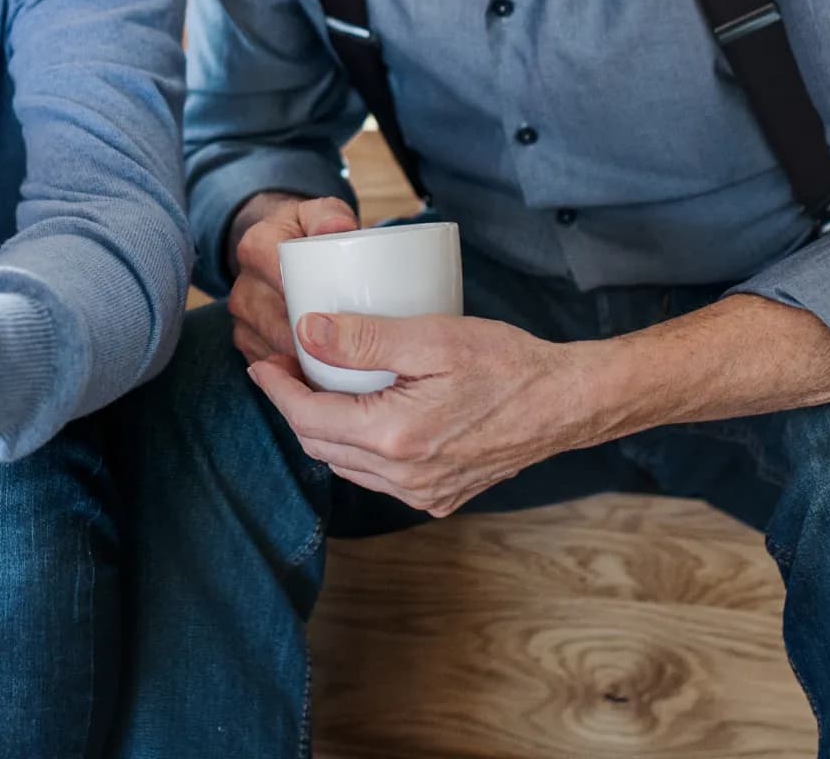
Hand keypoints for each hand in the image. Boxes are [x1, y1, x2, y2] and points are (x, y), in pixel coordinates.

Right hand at [226, 193, 359, 363]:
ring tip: (341, 364)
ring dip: (303, 360)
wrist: (281, 248)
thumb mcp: (322, 213)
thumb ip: (330, 215)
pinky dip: (292, 374)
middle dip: (311, 338)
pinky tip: (318, 375)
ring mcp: (241, 317)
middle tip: (352, 348)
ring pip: (271, 348)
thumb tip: (338, 228)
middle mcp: (241, 284)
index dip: (307, 298)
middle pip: (276, 321)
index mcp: (256, 246)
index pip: (279, 276)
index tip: (339, 311)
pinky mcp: (245, 341)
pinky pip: (268, 366)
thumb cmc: (309, 233)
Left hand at [247, 311, 603, 516]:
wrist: (565, 402)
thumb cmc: (507, 364)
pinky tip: (366, 416)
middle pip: (321, 445)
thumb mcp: (433, 338)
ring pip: (348, 465)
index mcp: (395, 438)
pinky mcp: (439, 497)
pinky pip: (379, 477)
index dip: (277, 389)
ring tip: (319, 387)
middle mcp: (404, 477)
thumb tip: (306, 332)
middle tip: (287, 367)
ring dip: (325, 429)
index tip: (263, 362)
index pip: (308, 419)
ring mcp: (422, 493)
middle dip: (295, 408)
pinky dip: (360, 448)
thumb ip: (365, 338)